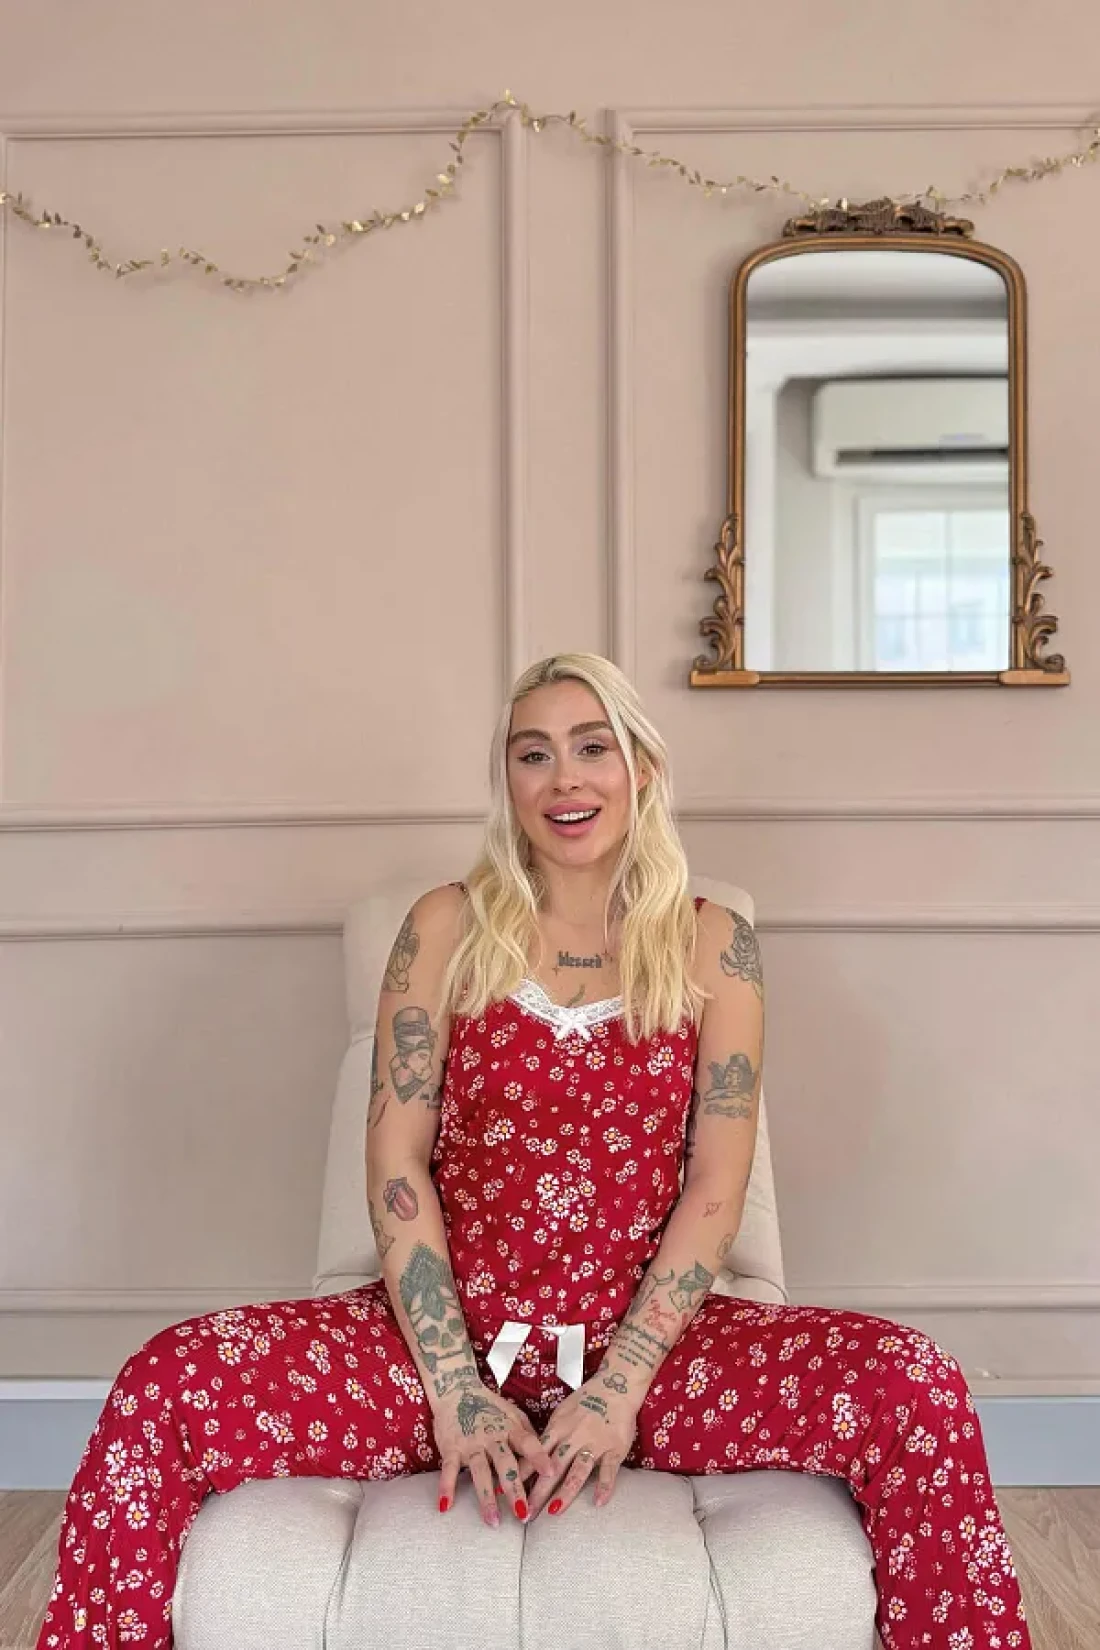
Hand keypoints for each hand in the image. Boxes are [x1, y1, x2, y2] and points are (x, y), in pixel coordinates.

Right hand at [434, 1380, 555, 1527]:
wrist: (456, 1389)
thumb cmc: (490, 1407)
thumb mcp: (513, 1415)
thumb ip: (528, 1435)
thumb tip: (548, 1457)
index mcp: (510, 1428)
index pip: (528, 1443)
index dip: (539, 1457)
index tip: (551, 1473)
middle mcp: (492, 1437)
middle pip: (505, 1464)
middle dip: (514, 1489)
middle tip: (523, 1514)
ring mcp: (471, 1443)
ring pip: (479, 1472)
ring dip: (486, 1497)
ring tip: (493, 1521)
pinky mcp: (451, 1448)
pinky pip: (448, 1470)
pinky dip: (446, 1487)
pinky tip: (445, 1506)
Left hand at [521, 1377, 638, 1521]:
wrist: (616, 1386)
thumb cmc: (586, 1400)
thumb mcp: (562, 1413)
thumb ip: (550, 1435)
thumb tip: (529, 1456)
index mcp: (558, 1428)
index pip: (536, 1455)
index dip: (521, 1474)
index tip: (506, 1491)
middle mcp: (574, 1437)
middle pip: (553, 1467)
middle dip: (539, 1492)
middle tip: (526, 1514)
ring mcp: (594, 1443)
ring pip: (578, 1470)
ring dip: (566, 1492)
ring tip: (554, 1511)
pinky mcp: (614, 1448)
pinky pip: (609, 1470)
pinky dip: (604, 1486)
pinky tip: (598, 1502)